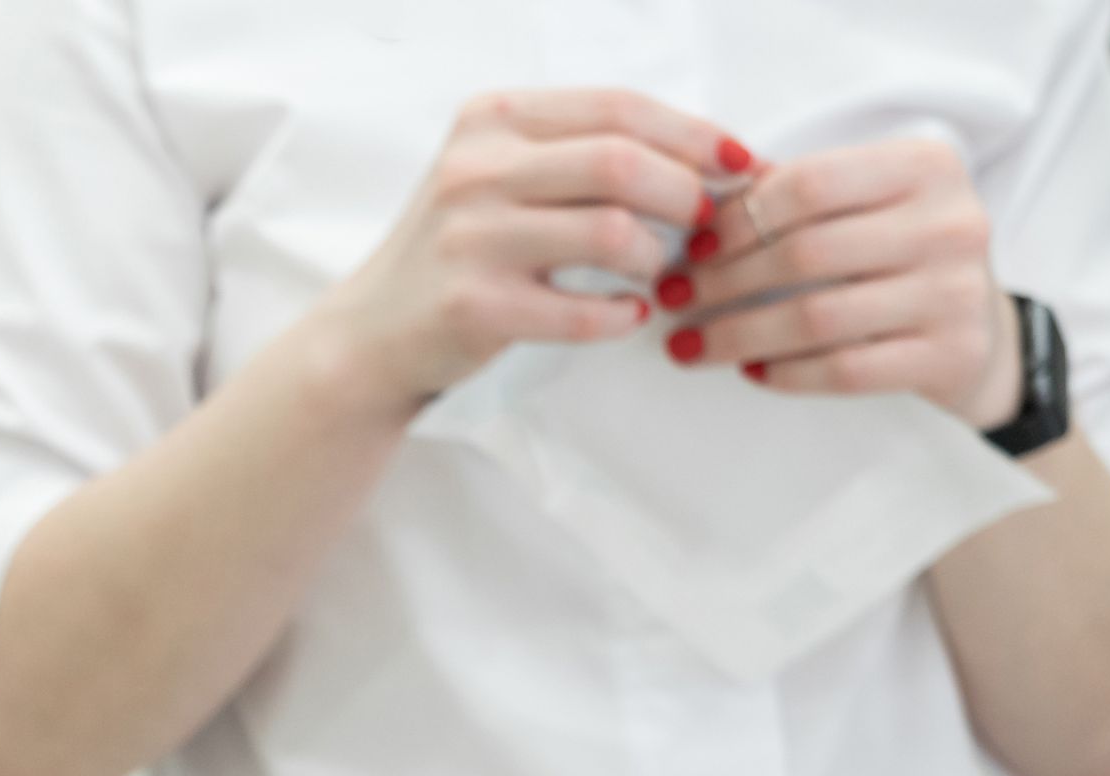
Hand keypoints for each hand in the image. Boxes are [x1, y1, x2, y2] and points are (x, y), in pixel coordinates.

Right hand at [308, 90, 747, 417]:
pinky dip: (621, 315)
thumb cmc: (457, 252)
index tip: (738, 162)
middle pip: (621, 162)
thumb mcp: (496, 173)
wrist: (371, 334)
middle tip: (708, 226)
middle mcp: (476, 168)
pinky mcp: (474, 306)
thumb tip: (698, 154)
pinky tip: (626, 316)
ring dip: (656, 258)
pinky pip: (582, 309)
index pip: (617, 107)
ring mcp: (471, 238)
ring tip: (658, 274)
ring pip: (610, 231)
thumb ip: (573, 152)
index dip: (692, 133)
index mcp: (491, 119)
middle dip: (686, 194)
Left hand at [651, 136, 1020, 424]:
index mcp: (925, 166)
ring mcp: (955, 292)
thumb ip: (804, 194)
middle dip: (724, 281)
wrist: (981, 332)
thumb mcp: (874, 204)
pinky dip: (786, 373)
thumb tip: (704, 202)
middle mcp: (950, 222)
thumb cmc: (904, 256)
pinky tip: (749, 371)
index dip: (738, 218)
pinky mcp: (950, 355)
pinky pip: (845, 370)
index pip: (809, 185)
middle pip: (806, 254)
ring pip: (819, 318)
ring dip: (738, 334)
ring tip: (689, 345)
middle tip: (674, 299)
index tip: (691, 246)